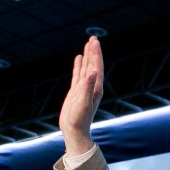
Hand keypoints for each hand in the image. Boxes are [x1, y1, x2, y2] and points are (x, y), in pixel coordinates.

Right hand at [58, 36, 105, 156]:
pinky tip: (78, 58)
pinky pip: (78, 74)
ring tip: (88, 44)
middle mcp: (92, 86)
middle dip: (93, 51)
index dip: (96, 54)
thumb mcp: (83, 102)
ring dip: (87, 56)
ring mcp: (84, 88)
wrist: (73, 131)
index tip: (94, 42)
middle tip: (93, 37)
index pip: (97, 67)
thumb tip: (93, 72)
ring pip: (86, 68)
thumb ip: (88, 87)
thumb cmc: (79, 119)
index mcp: (96, 88)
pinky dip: (79, 65)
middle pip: (93, 65)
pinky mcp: (76, 91)